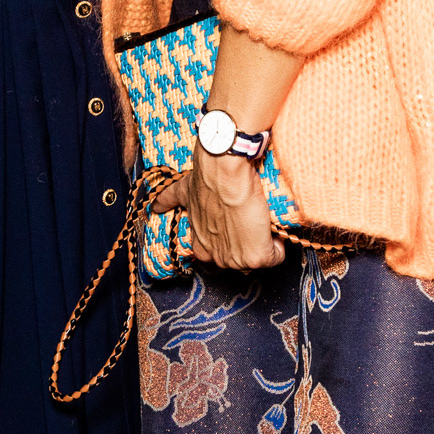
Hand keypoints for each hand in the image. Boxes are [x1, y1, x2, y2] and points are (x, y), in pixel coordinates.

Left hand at [159, 146, 283, 270]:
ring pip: (257, 258)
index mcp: (199, 244)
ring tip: (259, 218)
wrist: (226, 174)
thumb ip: (169, 202)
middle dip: (248, 242)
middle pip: (239, 259)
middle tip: (249, 219)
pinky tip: (272, 226)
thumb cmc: (207, 180)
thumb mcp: (183, 193)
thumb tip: (154, 206)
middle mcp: (214, 257)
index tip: (236, 223)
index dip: (230, 238)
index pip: (215, 254)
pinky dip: (279, 243)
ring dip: (263, 241)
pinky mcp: (257, 256)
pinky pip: (276, 256)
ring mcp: (235, 260)